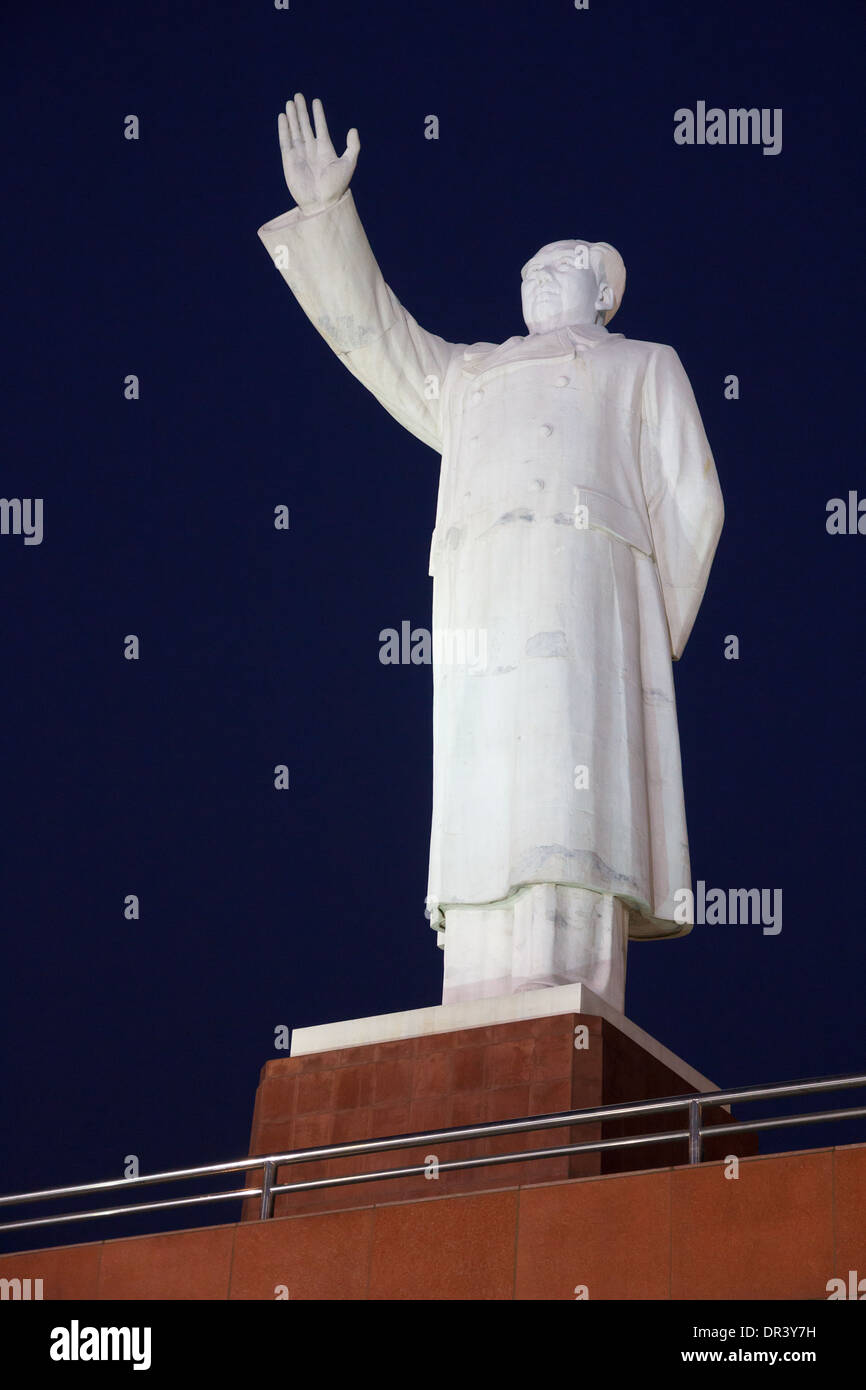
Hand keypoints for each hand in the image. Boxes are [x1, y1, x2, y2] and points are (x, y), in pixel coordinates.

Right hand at [277, 93, 359, 214]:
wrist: (322, 202)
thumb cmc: (336, 187)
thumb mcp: (349, 164)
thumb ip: (353, 146)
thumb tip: (353, 129)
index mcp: (325, 149)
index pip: (320, 127)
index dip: (318, 114)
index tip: (316, 101)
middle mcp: (312, 150)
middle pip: (305, 125)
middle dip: (302, 111)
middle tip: (298, 96)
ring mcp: (300, 154)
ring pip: (295, 130)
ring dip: (292, 116)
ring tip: (290, 102)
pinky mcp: (289, 160)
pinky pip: (285, 141)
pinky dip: (283, 129)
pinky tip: (283, 117)